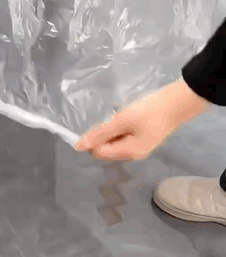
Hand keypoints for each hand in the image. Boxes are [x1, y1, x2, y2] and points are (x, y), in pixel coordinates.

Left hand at [75, 79, 209, 161]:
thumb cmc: (149, 111)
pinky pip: (125, 136)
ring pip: (116, 141)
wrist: (179, 102)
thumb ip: (100, 133)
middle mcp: (134, 154)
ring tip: (120, 115)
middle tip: (112, 117)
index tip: (98, 122)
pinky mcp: (145, 137)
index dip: (94, 139)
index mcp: (129, 153)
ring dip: (113, 129)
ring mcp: (141, 146)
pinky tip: (127, 115)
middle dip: (104, 135)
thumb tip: (78, 147)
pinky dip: (122, 127)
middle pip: (107, 149)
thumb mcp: (122, 120)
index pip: (99, 153)